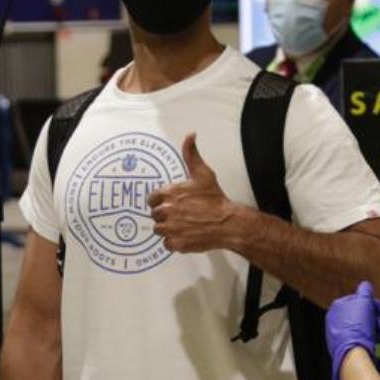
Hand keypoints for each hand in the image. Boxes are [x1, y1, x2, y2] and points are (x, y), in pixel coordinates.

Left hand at [149, 134, 245, 252]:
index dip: (161, 201)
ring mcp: (170, 229)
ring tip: (183, 224)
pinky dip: (175, 241)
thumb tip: (190, 136)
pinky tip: (185, 234)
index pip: (152, 198)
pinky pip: (167, 244)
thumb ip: (191, 154)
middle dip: (165, 214)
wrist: (227, 223)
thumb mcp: (203, 173)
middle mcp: (166, 211)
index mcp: (169, 194)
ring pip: (159, 230)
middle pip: (155, 214)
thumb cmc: (214, 199)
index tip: (171, 203)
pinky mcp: (176, 243)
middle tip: (180, 214)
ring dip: (168, 228)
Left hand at [326, 281, 379, 379]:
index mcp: (338, 306)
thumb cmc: (357, 328)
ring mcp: (338, 333)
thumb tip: (365, 285)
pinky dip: (369, 338)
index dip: (378, 306)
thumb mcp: (364, 302)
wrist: (353, 354)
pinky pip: (359, 338)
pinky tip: (376, 343)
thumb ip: (365, 291)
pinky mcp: (343, 345)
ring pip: (362, 327)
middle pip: (362, 315)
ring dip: (376, 330)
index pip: (361, 301)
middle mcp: (335, 319)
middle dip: (378, 321)